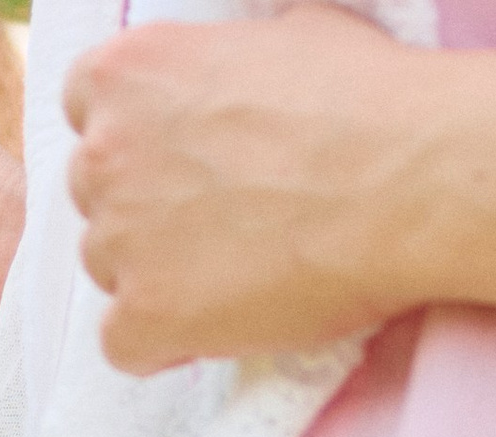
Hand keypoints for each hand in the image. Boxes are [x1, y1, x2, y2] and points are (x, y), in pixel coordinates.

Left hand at [64, 9, 495, 375]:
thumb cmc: (363, 97)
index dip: (137, 141)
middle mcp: (103, 152)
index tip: (179, 160)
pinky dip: (164, 344)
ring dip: (157, 275)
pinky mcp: (142, 317)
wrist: (407, 178)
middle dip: (146, 210)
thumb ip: (222, 61)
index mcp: (127, 71)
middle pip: (96, 197)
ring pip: (109, 272)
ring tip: (237, 269)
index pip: (88, 110)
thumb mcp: (282, 31)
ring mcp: (117, 240)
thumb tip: (237, 75)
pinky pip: (123, 345)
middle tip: (220, 220)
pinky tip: (220, 322)